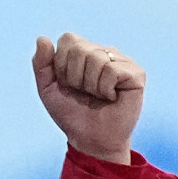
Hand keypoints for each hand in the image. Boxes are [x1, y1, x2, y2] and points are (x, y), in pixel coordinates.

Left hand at [34, 33, 144, 164]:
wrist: (90, 140)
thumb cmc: (72, 114)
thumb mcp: (47, 89)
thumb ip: (41, 64)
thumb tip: (42, 38)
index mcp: (84, 51)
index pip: (68, 39)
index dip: (62, 65)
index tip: (68, 84)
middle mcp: (104, 51)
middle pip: (80, 49)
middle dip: (75, 77)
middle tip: (84, 93)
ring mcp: (121, 61)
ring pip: (96, 58)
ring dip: (90, 85)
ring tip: (98, 97)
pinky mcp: (136, 73)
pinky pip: (112, 70)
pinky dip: (105, 89)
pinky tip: (111, 97)